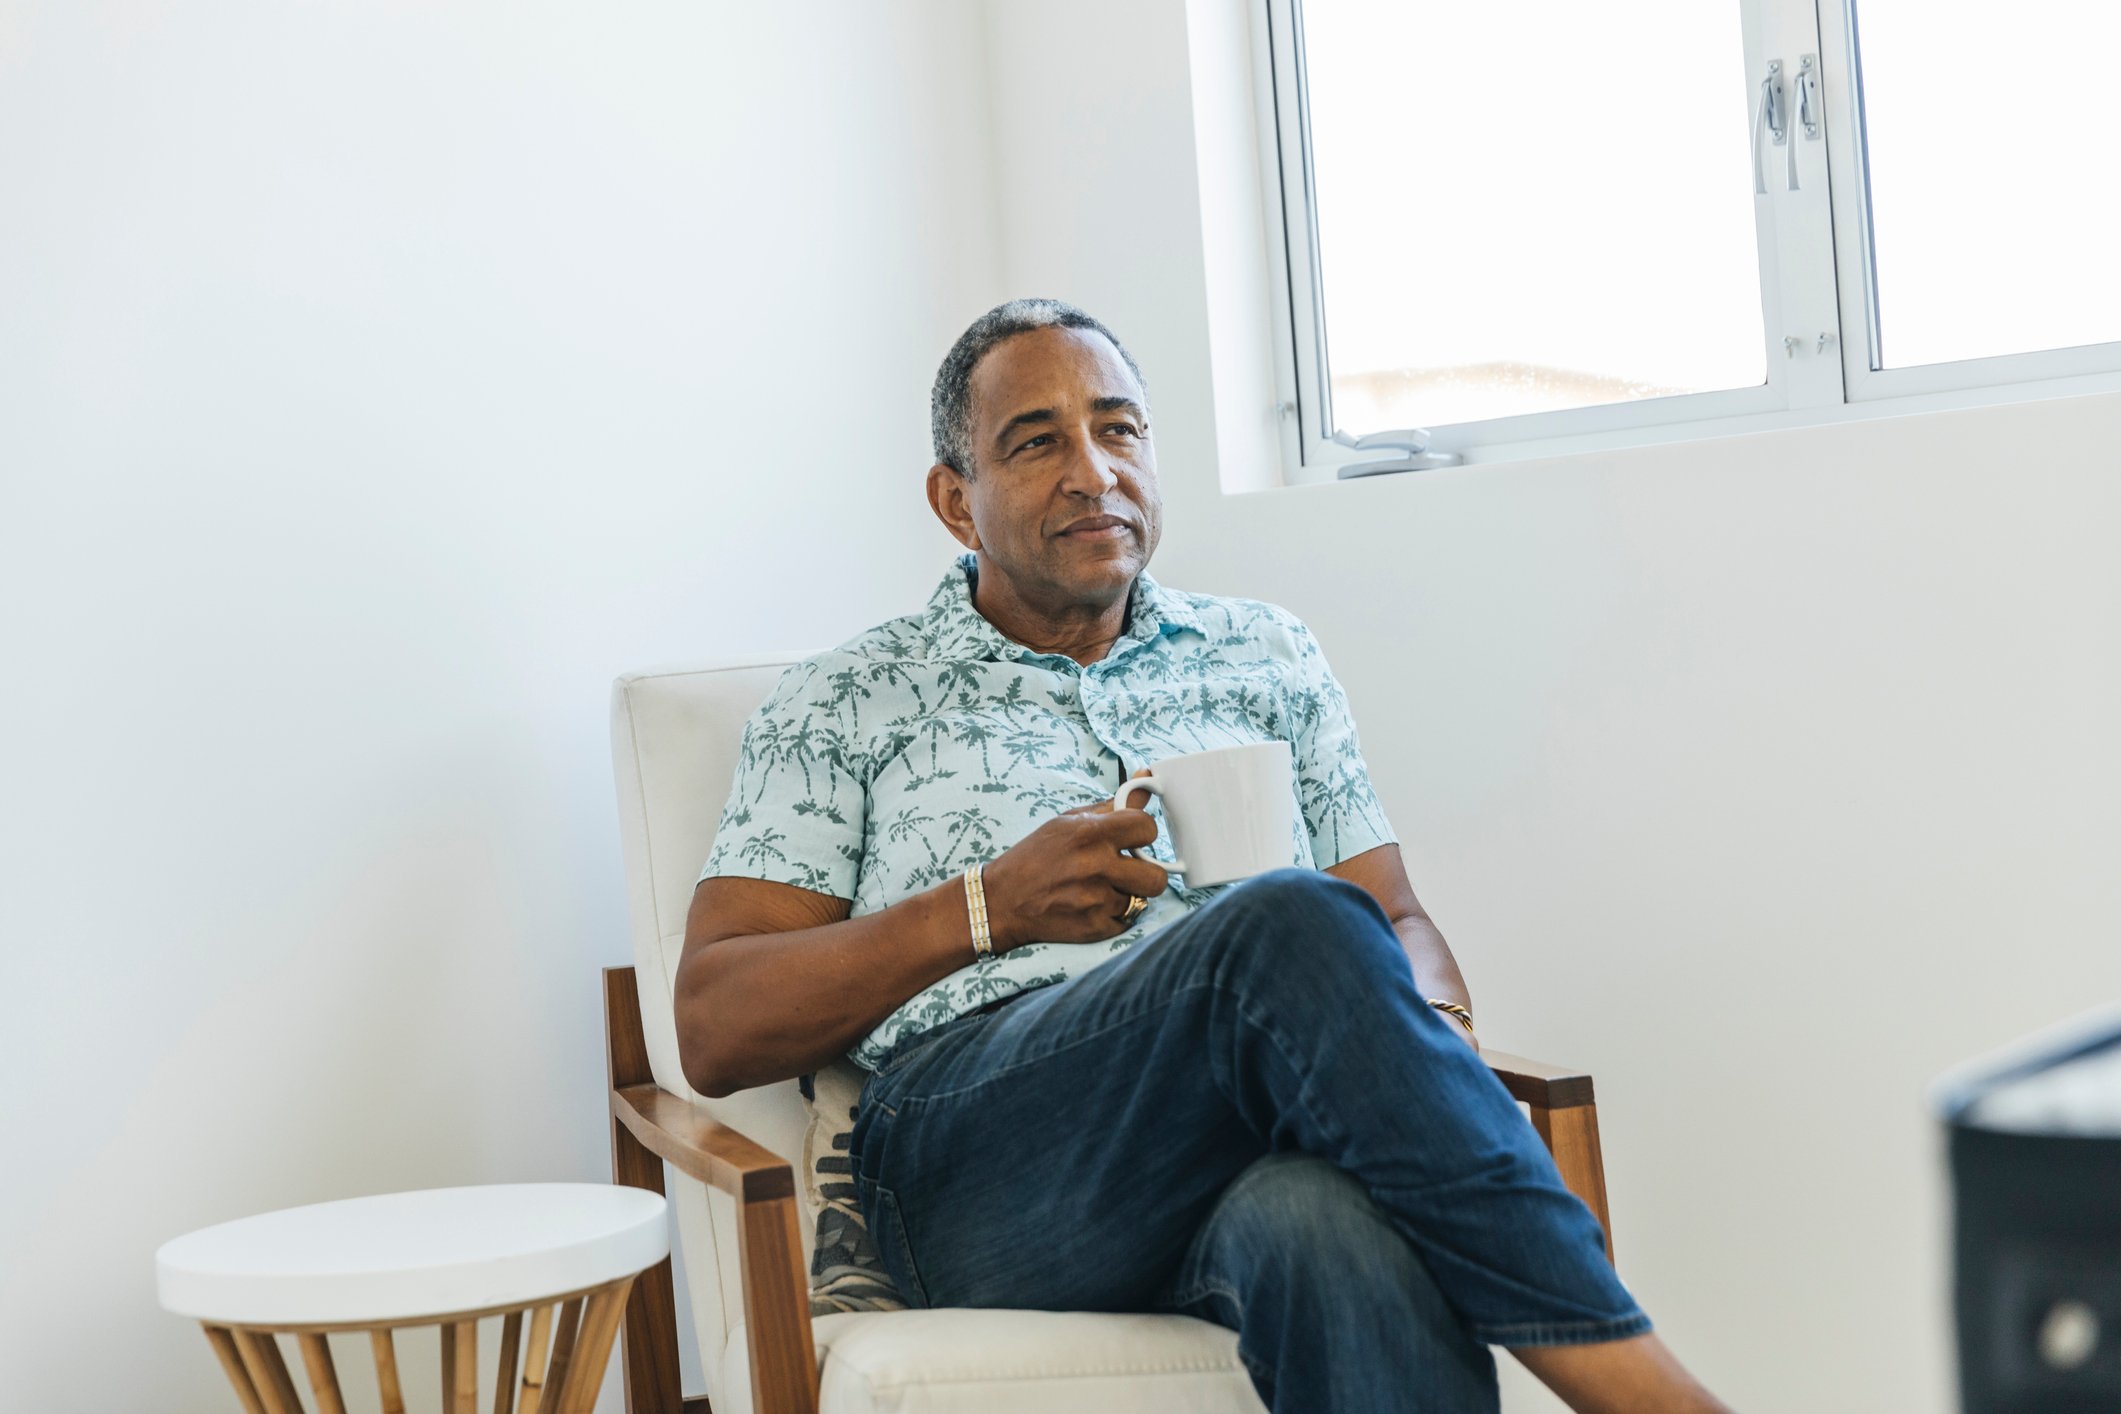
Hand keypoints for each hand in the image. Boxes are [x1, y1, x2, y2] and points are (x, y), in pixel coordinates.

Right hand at [980, 770, 1170, 949]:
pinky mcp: (1094, 927)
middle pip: (1157, 877)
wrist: (1002, 900)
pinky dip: (1113, 915)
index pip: (1148, 828)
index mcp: (1090, 833)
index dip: (1143, 834)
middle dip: (1146, 874)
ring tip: (1100, 888)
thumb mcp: (1069, 821)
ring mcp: (1096, 901)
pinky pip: (1126, 921)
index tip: (1133, 839)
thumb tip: (1147, 776)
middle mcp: (1095, 866)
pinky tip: (1090, 905)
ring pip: (1140, 900)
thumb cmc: (1037, 856)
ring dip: (1125, 894)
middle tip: (1127, 870)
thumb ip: (1114, 804)